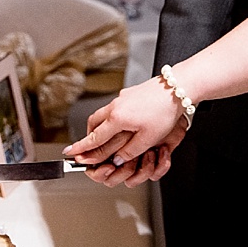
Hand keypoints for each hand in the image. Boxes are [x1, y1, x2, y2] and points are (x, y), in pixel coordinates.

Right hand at [64, 76, 190, 185]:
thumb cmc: (165, 110)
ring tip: (105, 136)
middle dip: (90, 135)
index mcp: (117, 119)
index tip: (70, 153)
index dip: (81, 148)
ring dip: (101, 126)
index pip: (94, 138)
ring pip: (103, 114)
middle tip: (88, 146)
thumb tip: (118, 159)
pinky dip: (112, 117)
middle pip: (94, 124)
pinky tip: (122, 121)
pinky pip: (114, 107)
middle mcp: (116, 106)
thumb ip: (130, 151)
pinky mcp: (130, 93)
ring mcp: (122, 98)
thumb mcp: (149, 138)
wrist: (177, 87)